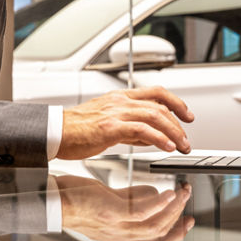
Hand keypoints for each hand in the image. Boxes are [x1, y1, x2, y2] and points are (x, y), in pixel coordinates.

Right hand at [56, 86, 193, 160]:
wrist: (53, 132)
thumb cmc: (75, 130)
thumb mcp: (108, 125)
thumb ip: (131, 130)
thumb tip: (151, 137)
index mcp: (119, 98)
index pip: (156, 93)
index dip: (176, 102)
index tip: (187, 115)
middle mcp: (119, 102)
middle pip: (160, 106)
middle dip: (179, 124)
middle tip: (186, 141)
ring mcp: (115, 113)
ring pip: (154, 116)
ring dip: (173, 132)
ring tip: (182, 146)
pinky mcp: (109, 127)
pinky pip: (141, 129)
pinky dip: (158, 137)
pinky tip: (166, 146)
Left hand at [56, 174, 193, 240]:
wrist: (54, 200)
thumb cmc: (78, 200)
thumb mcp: (111, 204)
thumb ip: (133, 201)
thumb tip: (155, 194)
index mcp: (122, 238)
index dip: (177, 236)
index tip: (189, 221)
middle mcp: (121, 237)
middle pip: (160, 234)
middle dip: (179, 216)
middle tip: (188, 197)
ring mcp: (117, 227)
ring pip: (156, 223)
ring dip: (173, 208)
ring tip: (182, 192)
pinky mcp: (112, 213)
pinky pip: (143, 212)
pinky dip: (159, 203)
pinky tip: (168, 192)